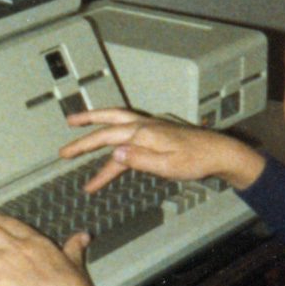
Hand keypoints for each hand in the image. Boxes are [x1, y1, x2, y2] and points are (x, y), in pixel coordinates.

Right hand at [60, 108, 265, 191]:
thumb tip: (114, 154)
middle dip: (84, 130)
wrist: (219, 153)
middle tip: (65, 137)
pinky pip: (128, 126)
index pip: (106, 140)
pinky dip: (114, 130)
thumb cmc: (196, 160)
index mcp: (143, 133)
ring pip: (116, 119)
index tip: (67, 158)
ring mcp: (150, 126)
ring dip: (96, 120)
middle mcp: (144, 125)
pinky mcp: (157, 130)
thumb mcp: (167, 166)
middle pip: (107, 125)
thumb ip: (139, 160)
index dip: (84, 149)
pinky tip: (111, 141)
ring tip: (79, 123)